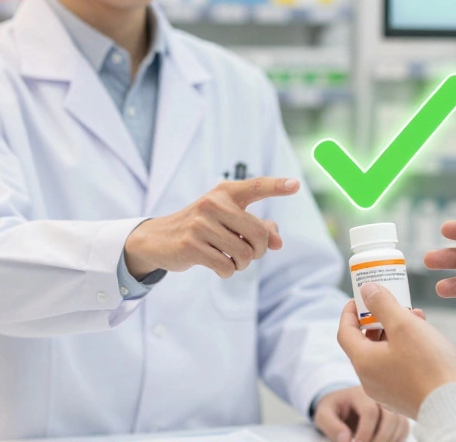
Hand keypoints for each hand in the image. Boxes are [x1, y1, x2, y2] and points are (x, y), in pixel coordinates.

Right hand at [123, 177, 296, 278]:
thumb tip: (278, 243)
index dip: (277, 186)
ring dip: (242, 263)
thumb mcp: (228, 221)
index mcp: (225, 192)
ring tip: (231, 258)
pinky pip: (226, 267)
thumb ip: (258, 227)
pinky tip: (218, 265)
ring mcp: (200, 224)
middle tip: (249, 253)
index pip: (255, 186)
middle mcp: (213, 203)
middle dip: (258, 251)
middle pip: (258, 234)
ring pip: (243, 254)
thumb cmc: (203, 227)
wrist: (159, 238)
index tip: (296, 185)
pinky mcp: (190, 245)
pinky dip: (227, 271)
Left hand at [313, 385, 409, 441]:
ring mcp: (391, 406)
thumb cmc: (333, 410)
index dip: (365, 432)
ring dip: (389, 440)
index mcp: (360, 393)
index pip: (370, 412)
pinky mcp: (397, 416)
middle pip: (391, 418)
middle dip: (380, 439)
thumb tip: (346, 439)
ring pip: (400, 424)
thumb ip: (331, 426)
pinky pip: (404, 429)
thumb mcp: (323, 415)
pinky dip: (396, 440)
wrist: (343, 405)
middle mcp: (380, 397)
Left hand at [336, 283, 455, 418]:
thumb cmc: (429, 365)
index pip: (345, 332)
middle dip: (379, 319)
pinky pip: (397, 367)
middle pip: (365, 343)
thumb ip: (382, 304)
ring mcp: (387, 392)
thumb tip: (367, 290)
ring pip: (384, 354)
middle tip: (393, 303)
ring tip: (416, 317)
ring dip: (395, 333)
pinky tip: (424, 339)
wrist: (455, 406)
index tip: (359, 297)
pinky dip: (404, 349)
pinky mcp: (404, 398)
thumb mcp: (404, 325)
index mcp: (363, 363)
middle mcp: (370, 381)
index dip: (350, 312)